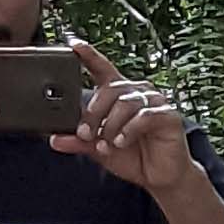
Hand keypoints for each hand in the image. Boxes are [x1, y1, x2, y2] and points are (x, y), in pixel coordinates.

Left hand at [54, 39, 197, 195]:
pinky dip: (129, 130)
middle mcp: (137, 92)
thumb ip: (80, 142)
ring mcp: (154, 102)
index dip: (89, 56)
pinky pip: (144, 116)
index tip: (73, 45)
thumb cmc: (133, 157)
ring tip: (106, 144)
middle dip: (94, 112)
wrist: (160, 178)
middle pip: (110, 89)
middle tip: (84, 133)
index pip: (102, 69)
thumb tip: (55, 139)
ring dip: (110, 125)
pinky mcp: (168, 115)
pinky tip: (121, 142)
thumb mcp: (100, 149)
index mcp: (119, 95)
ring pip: (125, 103)